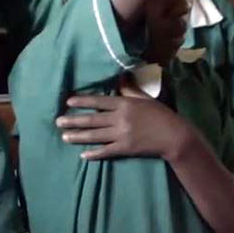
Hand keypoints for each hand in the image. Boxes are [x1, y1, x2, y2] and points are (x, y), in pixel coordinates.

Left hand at [56, 95, 195, 160]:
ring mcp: (122, 135)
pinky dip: (94, 154)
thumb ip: (129, 90)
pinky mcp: (125, 149)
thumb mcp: (145, 98)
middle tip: (58, 121)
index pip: (99, 102)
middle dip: (73, 120)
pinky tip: (83, 155)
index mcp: (125, 104)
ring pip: (95, 136)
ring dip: (78, 136)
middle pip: (92, 120)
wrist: (175, 136)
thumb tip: (120, 77)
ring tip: (64, 136)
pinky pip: (106, 151)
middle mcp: (120, 119)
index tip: (68, 102)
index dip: (82, 102)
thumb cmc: (160, 115)